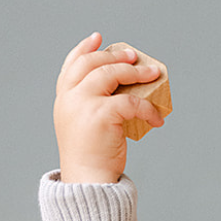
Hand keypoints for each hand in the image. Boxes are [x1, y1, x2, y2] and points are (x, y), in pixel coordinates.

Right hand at [53, 32, 168, 182]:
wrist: (87, 182)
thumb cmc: (91, 158)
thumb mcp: (85, 126)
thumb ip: (93, 106)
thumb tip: (126, 90)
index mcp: (63, 99)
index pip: (71, 65)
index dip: (84, 48)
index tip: (98, 38)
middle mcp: (69, 98)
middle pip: (93, 64)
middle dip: (116, 56)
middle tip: (135, 57)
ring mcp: (82, 104)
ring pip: (112, 74)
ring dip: (136, 72)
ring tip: (153, 74)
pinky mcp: (100, 114)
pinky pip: (131, 101)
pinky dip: (148, 108)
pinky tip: (157, 119)